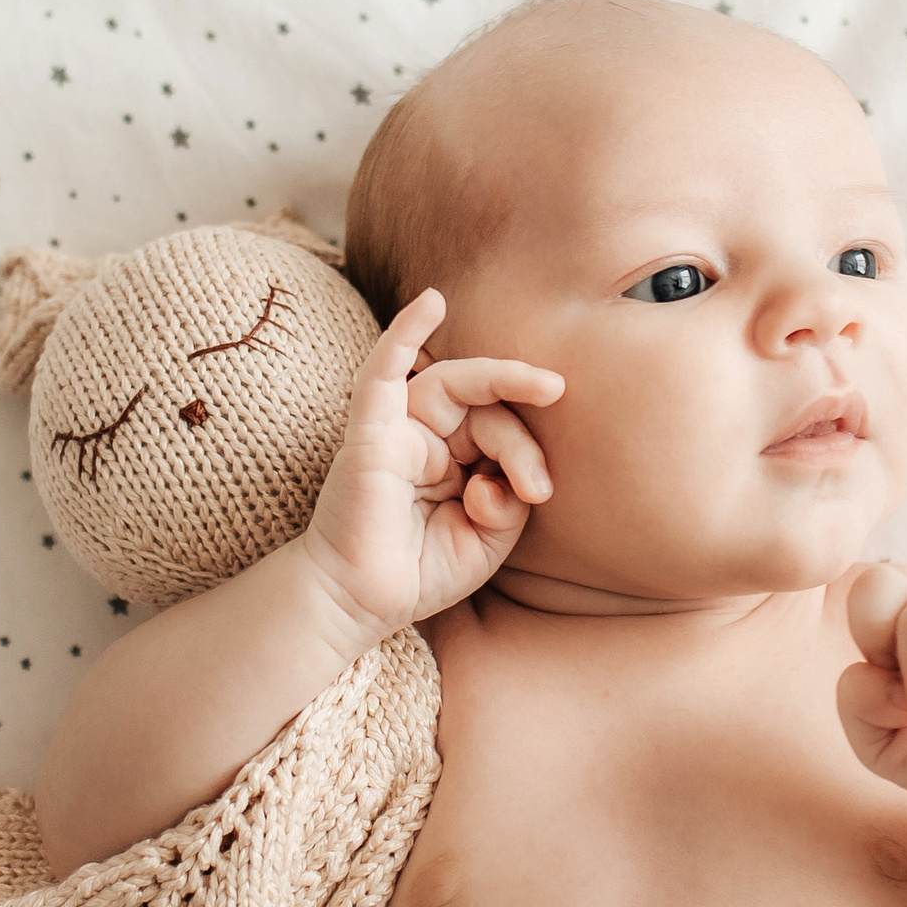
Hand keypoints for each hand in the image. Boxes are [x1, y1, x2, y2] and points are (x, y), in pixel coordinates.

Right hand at [294, 287, 564, 641]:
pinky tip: (432, 302)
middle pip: (483, 405)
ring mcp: (396, 430)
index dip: (529, 454)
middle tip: (539, 486)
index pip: (500, 430)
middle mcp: (426, 436)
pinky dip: (404, 332)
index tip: (540, 494)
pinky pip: (381, 372)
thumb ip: (510, 500)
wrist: (358, 604)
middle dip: (521, 438)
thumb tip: (509, 477)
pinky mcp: (368, 434)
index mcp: (454, 459)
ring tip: (548, 388)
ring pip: (452, 384)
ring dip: (502, 382)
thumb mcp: (489, 540)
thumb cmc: (419, 574)